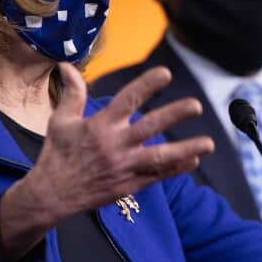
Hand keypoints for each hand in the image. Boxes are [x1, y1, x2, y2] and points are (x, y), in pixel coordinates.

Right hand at [0, 64, 214, 261]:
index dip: (147, 85)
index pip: (127, 100)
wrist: (52, 195)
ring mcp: (124, 167)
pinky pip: (157, 176)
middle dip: (175, 115)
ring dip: (186, 149)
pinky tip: (193, 160)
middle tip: (196, 106)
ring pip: (160, 157)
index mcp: (100, 126)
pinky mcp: (129, 185)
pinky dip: (176, 169)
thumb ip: (72, 93)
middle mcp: (115, 145)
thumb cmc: (57, 155)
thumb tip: (66, 66)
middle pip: (150, 127)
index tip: (166, 73)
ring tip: (209, 144)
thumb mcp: (60, 121)